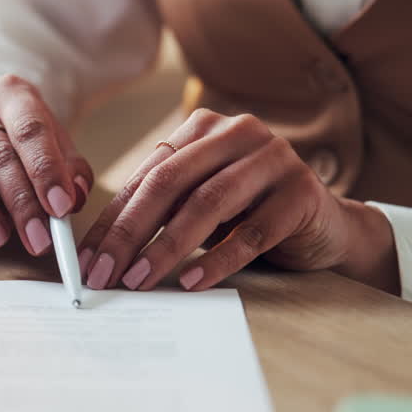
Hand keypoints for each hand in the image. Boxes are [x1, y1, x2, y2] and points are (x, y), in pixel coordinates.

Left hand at [78, 109, 398, 292]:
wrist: (325, 226)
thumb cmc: (249, 215)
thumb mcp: (200, 205)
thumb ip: (160, 211)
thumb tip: (102, 252)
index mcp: (202, 130)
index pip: (146, 177)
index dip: (113, 220)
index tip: (86, 260)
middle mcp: (237, 133)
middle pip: (170, 183)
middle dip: (130, 232)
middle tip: (104, 273)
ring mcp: (273, 158)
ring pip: (207, 203)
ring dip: (167, 246)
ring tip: (139, 279)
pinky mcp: (302, 192)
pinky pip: (252, 231)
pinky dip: (217, 260)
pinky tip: (191, 281)